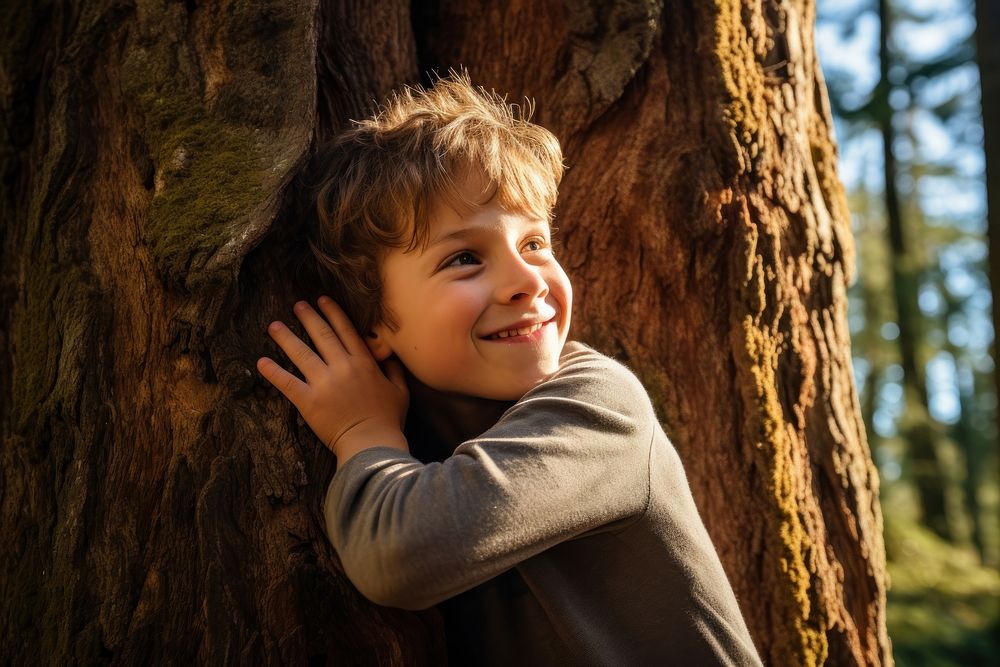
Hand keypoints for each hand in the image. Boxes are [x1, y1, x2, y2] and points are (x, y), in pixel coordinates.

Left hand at [257, 297, 408, 460]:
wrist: (372, 444)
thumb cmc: (389, 420)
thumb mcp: (400, 391)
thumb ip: (394, 369)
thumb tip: (388, 354)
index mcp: (364, 363)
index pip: (346, 330)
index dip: (333, 313)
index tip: (323, 300)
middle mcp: (342, 367)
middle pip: (322, 335)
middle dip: (308, 317)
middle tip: (297, 305)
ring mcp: (324, 383)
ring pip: (301, 353)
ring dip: (286, 337)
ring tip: (274, 326)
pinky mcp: (308, 401)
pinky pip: (287, 382)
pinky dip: (273, 372)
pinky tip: (261, 362)